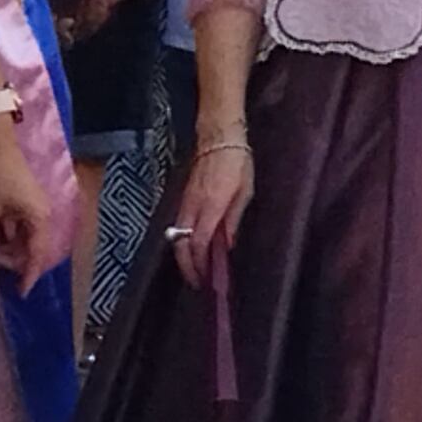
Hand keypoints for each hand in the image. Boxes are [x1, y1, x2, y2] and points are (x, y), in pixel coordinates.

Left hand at [0, 122, 51, 279]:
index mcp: (39, 218)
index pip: (37, 254)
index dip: (29, 275)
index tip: (21, 292)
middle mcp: (42, 215)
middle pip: (31, 246)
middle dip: (13, 259)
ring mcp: (34, 208)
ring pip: (24, 237)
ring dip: (8, 247)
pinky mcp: (26, 202)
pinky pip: (19, 226)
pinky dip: (7, 235)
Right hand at [173, 135, 253, 287]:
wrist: (217, 139)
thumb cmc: (237, 163)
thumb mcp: (245, 191)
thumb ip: (234, 219)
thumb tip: (227, 244)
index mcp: (211, 205)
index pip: (199, 241)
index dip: (200, 263)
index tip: (205, 279)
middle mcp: (192, 205)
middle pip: (181, 243)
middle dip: (186, 266)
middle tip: (197, 282)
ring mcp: (184, 202)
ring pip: (176, 236)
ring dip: (183, 256)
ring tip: (195, 270)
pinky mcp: (182, 199)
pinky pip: (178, 226)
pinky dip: (182, 242)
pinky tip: (192, 249)